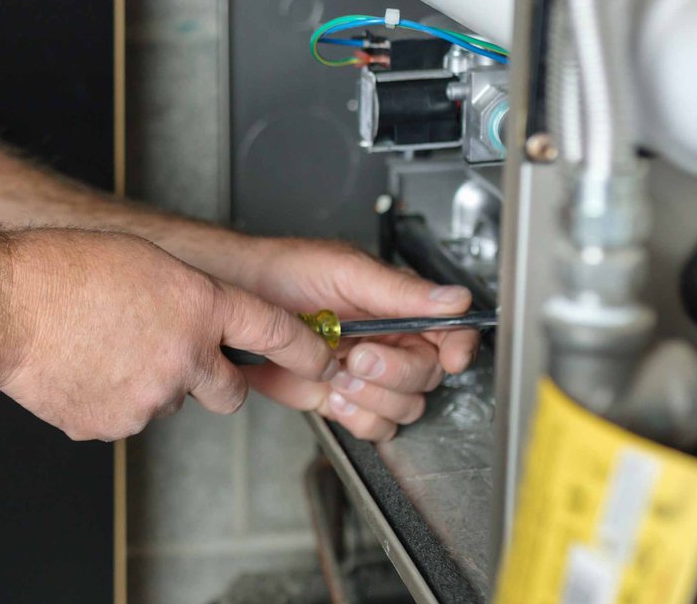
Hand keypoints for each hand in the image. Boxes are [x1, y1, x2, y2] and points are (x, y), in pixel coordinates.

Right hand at [0, 229, 333, 440]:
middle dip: (216, 381)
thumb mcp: (146, 261)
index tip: (317, 358)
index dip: (302, 348)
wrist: (5, 306)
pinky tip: (84, 369)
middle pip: (230, 392)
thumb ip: (188, 297)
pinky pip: (126, 418)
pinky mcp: (113, 426)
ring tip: (105, 349)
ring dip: (151, 384)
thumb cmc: (64, 272)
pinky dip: (112, 400)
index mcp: (198, 307)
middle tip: (181, 360)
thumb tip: (204, 323)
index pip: (272, 332)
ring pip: (170, 403)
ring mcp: (149, 399)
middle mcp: (183, 357)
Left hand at [226, 238, 478, 440]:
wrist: (239, 297)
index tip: (450, 359)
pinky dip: (356, 418)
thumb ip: (400, 291)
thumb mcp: (345, 272)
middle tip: (357, 358)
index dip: (457, 348)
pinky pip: (371, 425)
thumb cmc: (286, 272)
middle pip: (427, 377)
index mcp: (399, 308)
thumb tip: (453, 298)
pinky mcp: (339, 398)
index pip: (450, 332)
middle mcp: (390, 342)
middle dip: (394, 375)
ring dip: (373, 399)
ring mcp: (366, 374)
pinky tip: (331, 395)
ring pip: (403, 407)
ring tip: (339, 375)